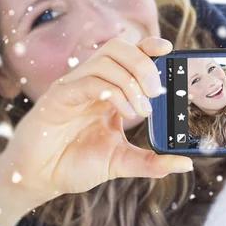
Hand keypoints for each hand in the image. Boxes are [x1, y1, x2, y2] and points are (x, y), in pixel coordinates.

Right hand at [0, 37, 192, 204]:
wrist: (40, 179)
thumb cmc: (76, 164)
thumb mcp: (122, 162)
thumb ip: (153, 162)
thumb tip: (185, 163)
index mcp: (108, 90)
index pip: (129, 54)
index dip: (148, 46)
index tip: (168, 49)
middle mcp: (92, 82)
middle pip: (118, 48)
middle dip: (144, 64)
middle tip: (157, 92)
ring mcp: (74, 87)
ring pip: (106, 60)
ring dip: (131, 81)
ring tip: (141, 110)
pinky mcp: (58, 97)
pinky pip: (87, 80)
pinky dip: (111, 91)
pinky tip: (123, 112)